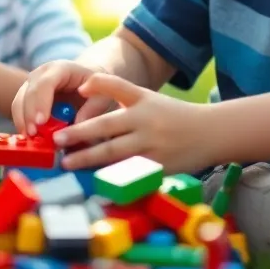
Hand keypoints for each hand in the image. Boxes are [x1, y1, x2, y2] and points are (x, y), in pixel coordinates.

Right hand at [11, 60, 114, 135]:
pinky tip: (29, 137)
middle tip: (33, 135)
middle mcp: (41, 73)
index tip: (41, 122)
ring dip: (23, 121)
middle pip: (28, 92)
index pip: (46, 83)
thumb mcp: (101, 97)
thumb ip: (91, 110)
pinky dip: (22, 123)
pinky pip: (19, 110)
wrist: (86, 81)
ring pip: (19, 101)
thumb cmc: (96, 89)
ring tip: (30, 139)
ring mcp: (31, 84)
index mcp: (61, 69)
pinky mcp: (26, 96)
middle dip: (28, 115)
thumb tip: (77, 128)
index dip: (41, 102)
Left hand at [52, 73, 213, 172]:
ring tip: (69, 163)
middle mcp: (146, 124)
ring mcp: (152, 148)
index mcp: (142, 104)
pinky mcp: (158, 169)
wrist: (210, 134)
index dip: (96, 89)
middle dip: (81, 135)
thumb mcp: (145, 95)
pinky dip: (111, 176)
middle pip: (108, 128)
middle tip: (58, 141)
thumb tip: (81, 87)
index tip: (75, 94)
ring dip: (89, 159)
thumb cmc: (171, 114)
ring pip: (116, 154)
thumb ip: (114, 88)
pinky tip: (94, 181)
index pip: (116, 91)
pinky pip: (129, 173)